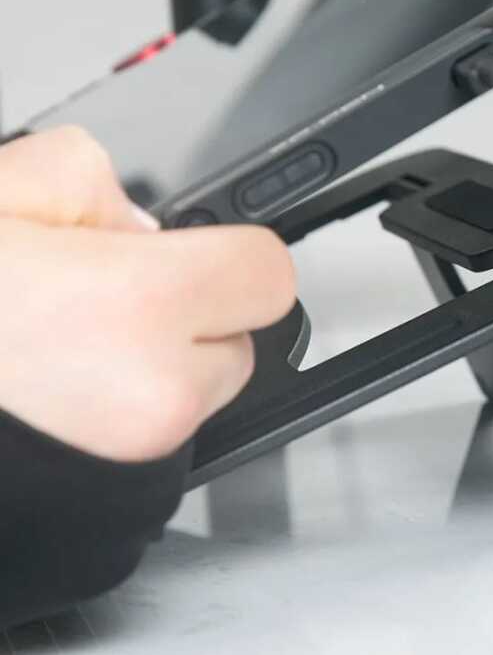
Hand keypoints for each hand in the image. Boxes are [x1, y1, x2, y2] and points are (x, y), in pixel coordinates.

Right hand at [0, 127, 296, 461]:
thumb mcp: (3, 191)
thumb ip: (93, 183)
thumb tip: (144, 224)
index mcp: (137, 304)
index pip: (269, 273)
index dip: (233, 253)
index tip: (201, 250)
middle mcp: (153, 395)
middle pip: (242, 339)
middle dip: (194, 311)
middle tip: (116, 300)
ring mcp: (138, 462)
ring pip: (205, 395)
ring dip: (164, 367)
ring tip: (73, 351)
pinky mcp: (118, 507)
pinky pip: (165, 442)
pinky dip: (133, 417)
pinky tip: (64, 395)